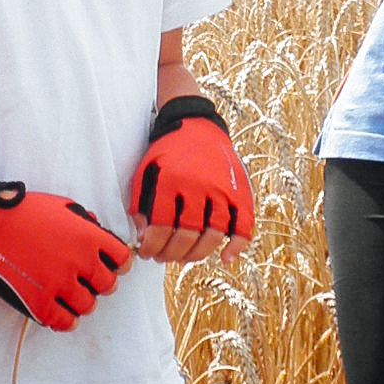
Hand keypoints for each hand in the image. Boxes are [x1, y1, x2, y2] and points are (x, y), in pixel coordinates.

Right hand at [0, 176, 129, 329]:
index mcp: (88, 237)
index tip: (111, 266)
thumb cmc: (22, 211)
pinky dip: (65, 320)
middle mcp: (79, 262)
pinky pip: (64, 322)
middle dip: (100, 283)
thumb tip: (99, 235)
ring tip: (70, 295)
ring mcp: (59, 284)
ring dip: (82, 301)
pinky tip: (60, 311)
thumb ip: (85, 223)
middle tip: (88, 280)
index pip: (122, 260)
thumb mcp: (61, 207)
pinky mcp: (39, 302)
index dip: (118, 264)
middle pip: (107, 286)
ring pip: (87, 306)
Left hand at [128, 95, 254, 267]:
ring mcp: (222, 189)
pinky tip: (225, 258)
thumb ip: (140, 203)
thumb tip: (143, 237)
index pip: (160, 225)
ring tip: (184, 258)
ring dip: (197, 254)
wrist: (196, 125)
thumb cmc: (167, 153)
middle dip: (171, 254)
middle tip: (163, 258)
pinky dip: (237, 246)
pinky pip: (243, 225)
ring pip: (213, 234)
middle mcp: (198, 185)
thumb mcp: (146, 171)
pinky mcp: (240, 192)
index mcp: (171, 180)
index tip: (147, 253)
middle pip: (186, 234)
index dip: (152, 246)